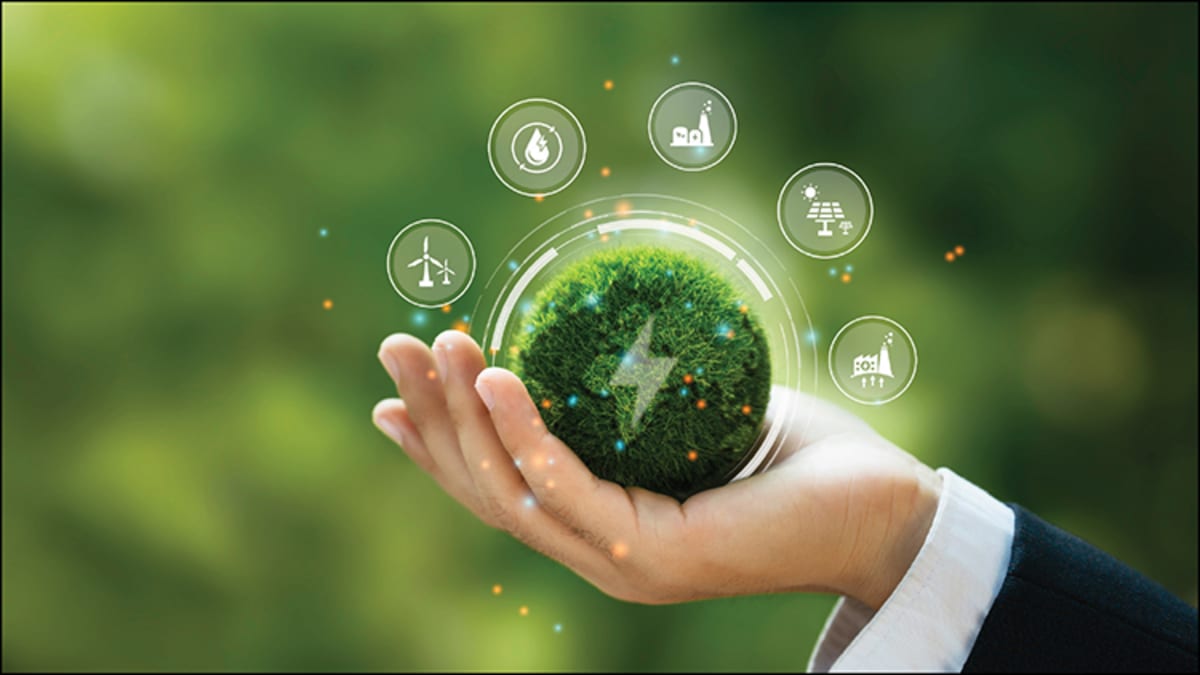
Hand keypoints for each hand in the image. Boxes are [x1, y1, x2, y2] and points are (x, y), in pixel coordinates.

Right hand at [372, 330, 941, 608]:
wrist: (886, 509)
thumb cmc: (799, 456)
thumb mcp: (692, 417)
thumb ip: (633, 398)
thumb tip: (588, 331)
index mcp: (603, 530)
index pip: (500, 490)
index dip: (436, 447)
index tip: (389, 395)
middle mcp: (600, 557)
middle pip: (487, 492)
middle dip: (432, 419)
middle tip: (394, 345)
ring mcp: (623, 567)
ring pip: (513, 493)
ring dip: (465, 418)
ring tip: (438, 344)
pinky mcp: (654, 559)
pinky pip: (570, 490)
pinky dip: (526, 433)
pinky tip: (498, 378)